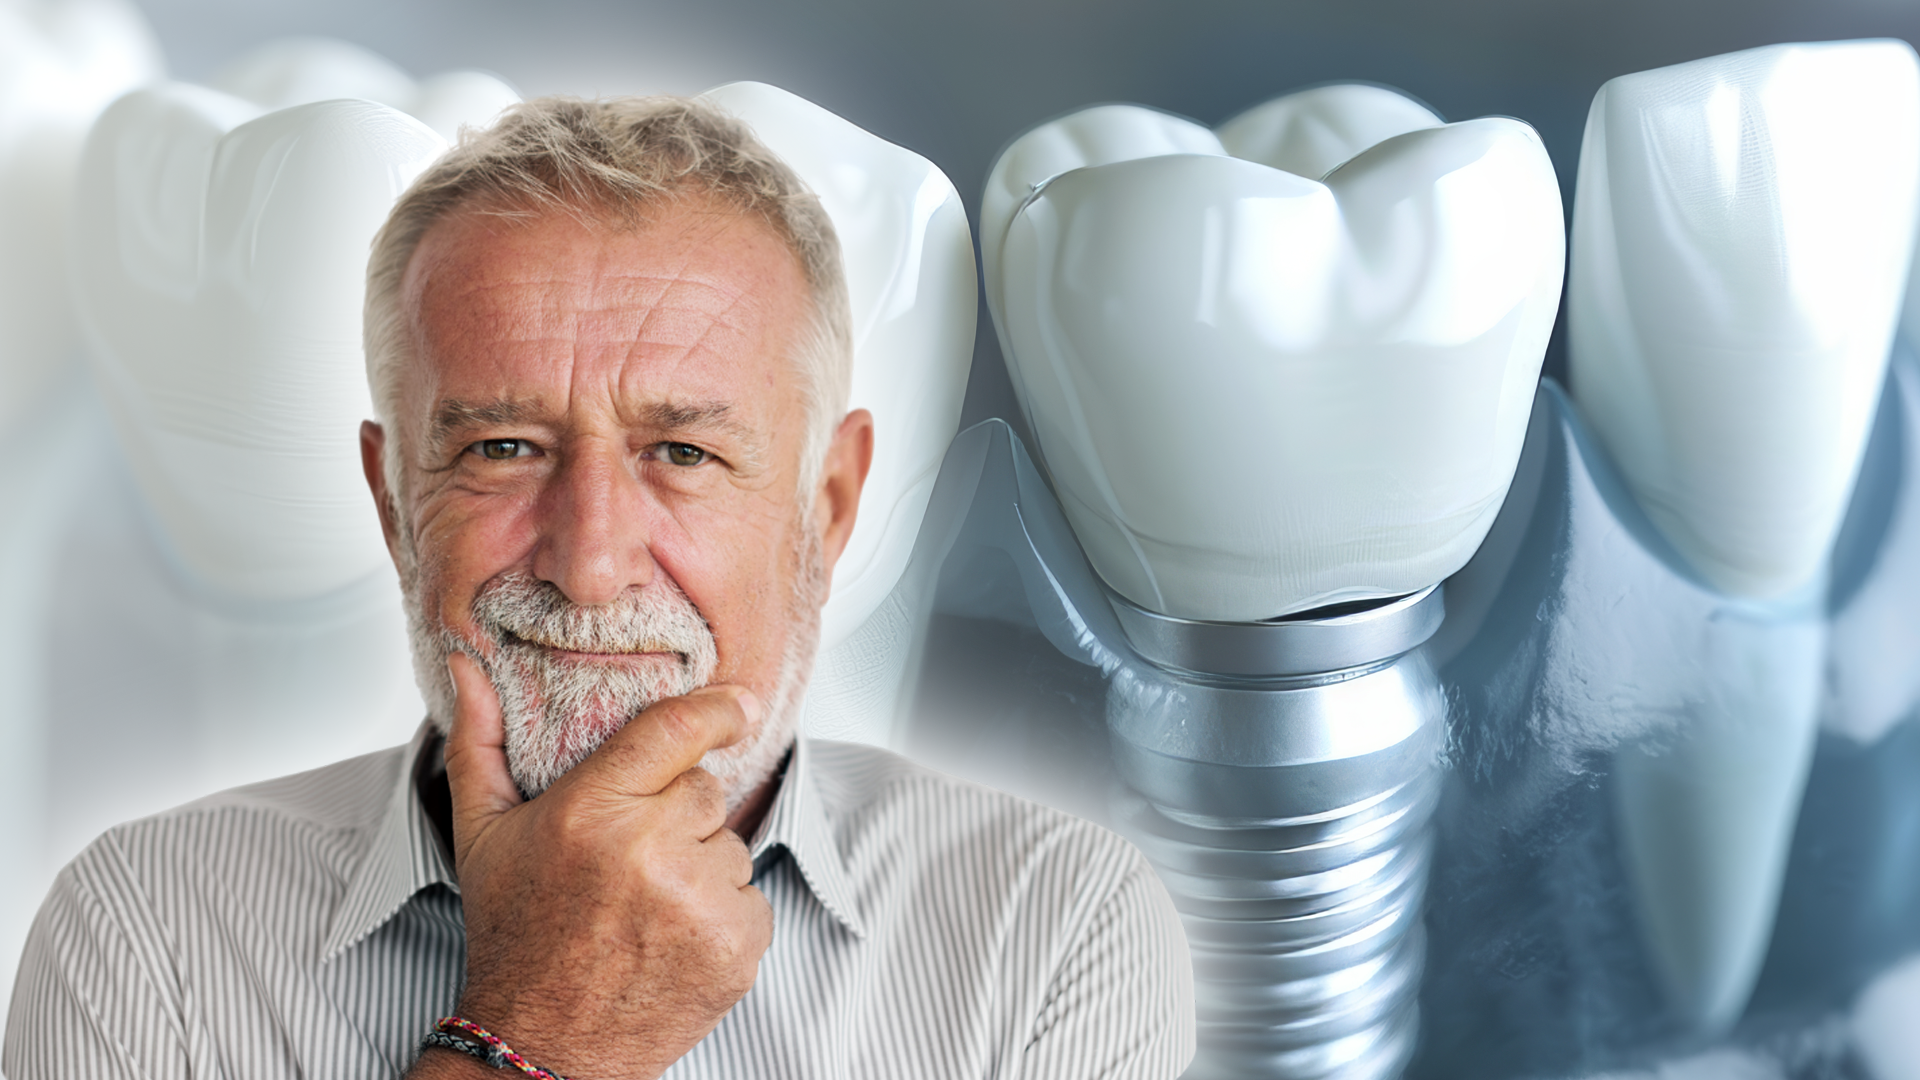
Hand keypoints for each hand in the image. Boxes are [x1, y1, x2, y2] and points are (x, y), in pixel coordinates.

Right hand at [412, 652, 773, 1079]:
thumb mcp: (484, 833)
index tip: (741, 703)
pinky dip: (722, 916)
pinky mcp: (734, 947)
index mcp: (591, 811)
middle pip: (704, 791)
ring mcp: (697, 902)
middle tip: (629, 862)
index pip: (677, 729)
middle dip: (676, 816)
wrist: (541, 1046)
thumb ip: (479, 739)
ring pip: (729, 847)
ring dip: (699, 868)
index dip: (718, 709)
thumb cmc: (515, 931)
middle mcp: (649, 851)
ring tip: (644, 908)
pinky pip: (750, 899)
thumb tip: (466, 661)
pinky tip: (671, 940)